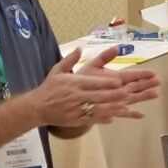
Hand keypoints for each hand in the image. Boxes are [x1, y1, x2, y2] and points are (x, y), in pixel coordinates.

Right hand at [29, 46, 159, 127]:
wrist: (37, 107)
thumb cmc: (49, 88)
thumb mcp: (57, 70)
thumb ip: (70, 60)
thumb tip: (80, 48)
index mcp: (74, 83)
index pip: (94, 83)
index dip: (108, 83)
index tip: (120, 81)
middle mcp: (76, 96)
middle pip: (99, 96)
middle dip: (115, 95)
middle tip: (129, 92)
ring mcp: (77, 109)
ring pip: (98, 109)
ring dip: (113, 107)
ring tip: (126, 105)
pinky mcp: (76, 119)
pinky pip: (92, 119)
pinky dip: (103, 118)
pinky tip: (114, 118)